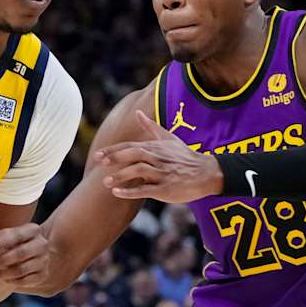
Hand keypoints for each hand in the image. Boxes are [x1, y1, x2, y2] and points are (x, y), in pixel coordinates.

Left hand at [0, 223, 51, 289]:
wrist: (28, 254)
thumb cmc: (11, 242)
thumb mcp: (5, 236)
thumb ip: (0, 241)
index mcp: (33, 230)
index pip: (18, 236)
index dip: (4, 243)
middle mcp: (42, 244)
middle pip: (20, 254)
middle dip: (1, 260)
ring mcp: (44, 260)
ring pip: (21, 270)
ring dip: (1, 274)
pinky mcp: (43, 275)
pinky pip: (25, 281)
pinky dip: (10, 281)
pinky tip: (0, 279)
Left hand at [91, 112, 221, 203]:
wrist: (207, 173)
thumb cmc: (186, 157)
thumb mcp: (169, 138)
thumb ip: (151, 127)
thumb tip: (137, 112)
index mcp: (156, 147)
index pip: (131, 146)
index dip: (114, 151)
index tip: (98, 155)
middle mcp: (158, 158)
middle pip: (133, 154)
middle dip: (115, 158)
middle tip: (99, 163)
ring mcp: (163, 173)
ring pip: (139, 171)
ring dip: (121, 176)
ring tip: (105, 183)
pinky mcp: (167, 188)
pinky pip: (146, 189)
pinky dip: (131, 192)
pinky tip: (117, 194)